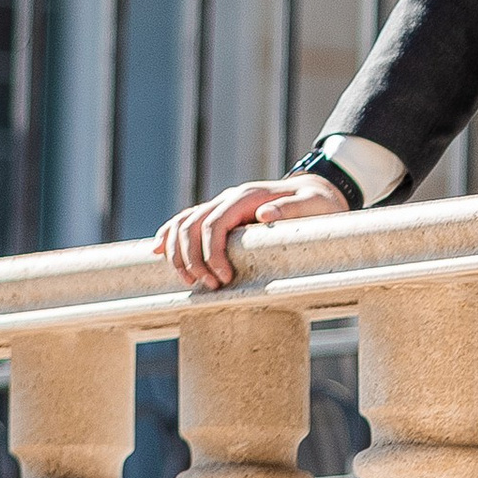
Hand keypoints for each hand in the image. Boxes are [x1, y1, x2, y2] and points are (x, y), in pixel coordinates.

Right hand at [155, 169, 346, 288]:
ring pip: (183, 223)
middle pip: (191, 225)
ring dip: (177, 253)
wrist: (317, 190)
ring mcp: (222, 205)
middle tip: (210, 288)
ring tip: (190, 282)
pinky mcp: (219, 214)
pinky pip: (186, 221)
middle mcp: (230, 198)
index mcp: (247, 197)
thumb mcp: (313, 205)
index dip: (211, 253)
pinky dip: (169, 235)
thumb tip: (265, 216)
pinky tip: (158, 250)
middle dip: (192, 259)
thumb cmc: (318, 203)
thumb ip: (292, 209)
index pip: (214, 223)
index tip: (223, 279)